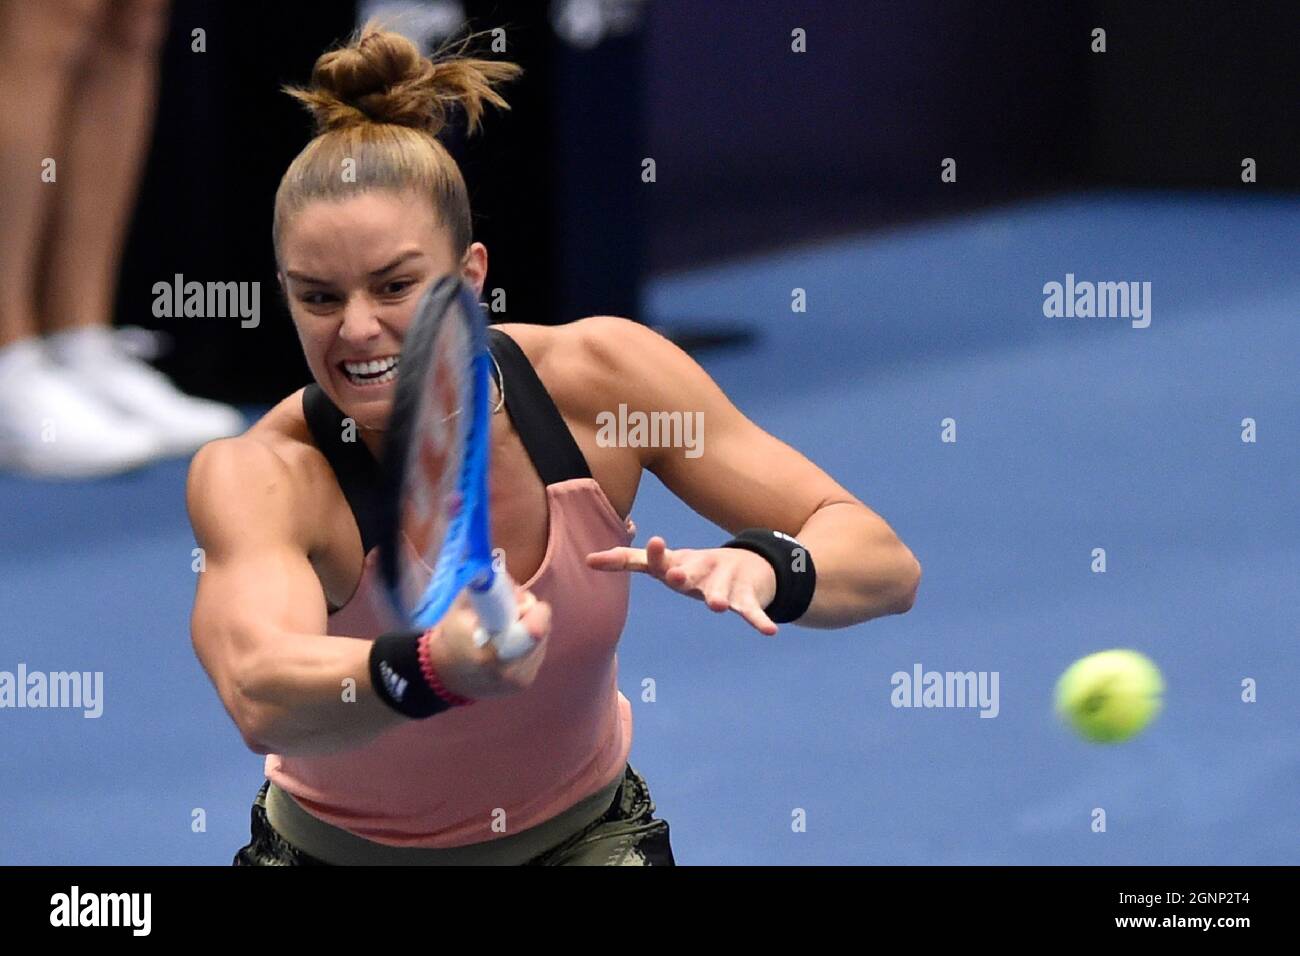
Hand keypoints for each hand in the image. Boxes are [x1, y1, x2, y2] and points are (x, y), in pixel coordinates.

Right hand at [423, 586, 551, 699]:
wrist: (445, 676)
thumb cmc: (450, 639)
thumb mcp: (459, 609)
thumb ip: (484, 589)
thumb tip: (501, 570)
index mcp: (491, 655)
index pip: (534, 630)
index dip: (531, 609)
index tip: (520, 600)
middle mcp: (511, 672)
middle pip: (542, 629)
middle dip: (529, 614)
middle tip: (510, 611)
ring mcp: (521, 680)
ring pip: (543, 640)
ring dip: (530, 627)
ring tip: (507, 628)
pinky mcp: (526, 683)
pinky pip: (539, 652)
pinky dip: (528, 642)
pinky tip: (510, 643)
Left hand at [587, 535, 778, 635]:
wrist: (748, 564)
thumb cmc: (694, 566)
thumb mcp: (664, 563)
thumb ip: (627, 561)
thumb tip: (586, 560)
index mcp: (679, 564)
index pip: (661, 560)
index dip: (655, 554)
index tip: (653, 540)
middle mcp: (702, 571)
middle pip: (692, 574)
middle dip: (685, 575)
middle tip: (677, 576)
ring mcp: (725, 584)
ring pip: (722, 593)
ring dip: (720, 598)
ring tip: (717, 606)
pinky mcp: (746, 599)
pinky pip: (753, 612)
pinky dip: (760, 620)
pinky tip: (770, 630)